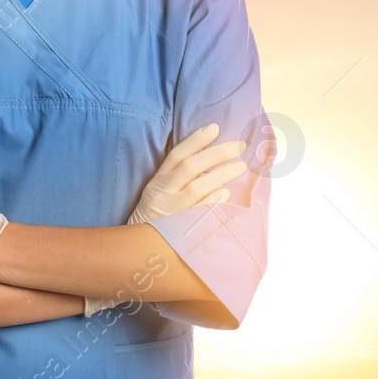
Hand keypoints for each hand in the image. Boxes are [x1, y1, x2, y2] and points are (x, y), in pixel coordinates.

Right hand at [84, 121, 247, 316]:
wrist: (137, 250)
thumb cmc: (155, 217)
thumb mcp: (159, 192)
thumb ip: (177, 177)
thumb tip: (208, 160)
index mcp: (158, 181)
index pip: (177, 155)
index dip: (195, 140)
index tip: (214, 127)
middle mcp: (163, 192)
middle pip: (191, 167)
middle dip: (216, 154)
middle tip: (239, 146)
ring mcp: (172, 210)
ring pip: (199, 187)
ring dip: (221, 174)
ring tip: (240, 167)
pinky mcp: (180, 228)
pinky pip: (201, 211)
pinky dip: (214, 201)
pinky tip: (226, 193)